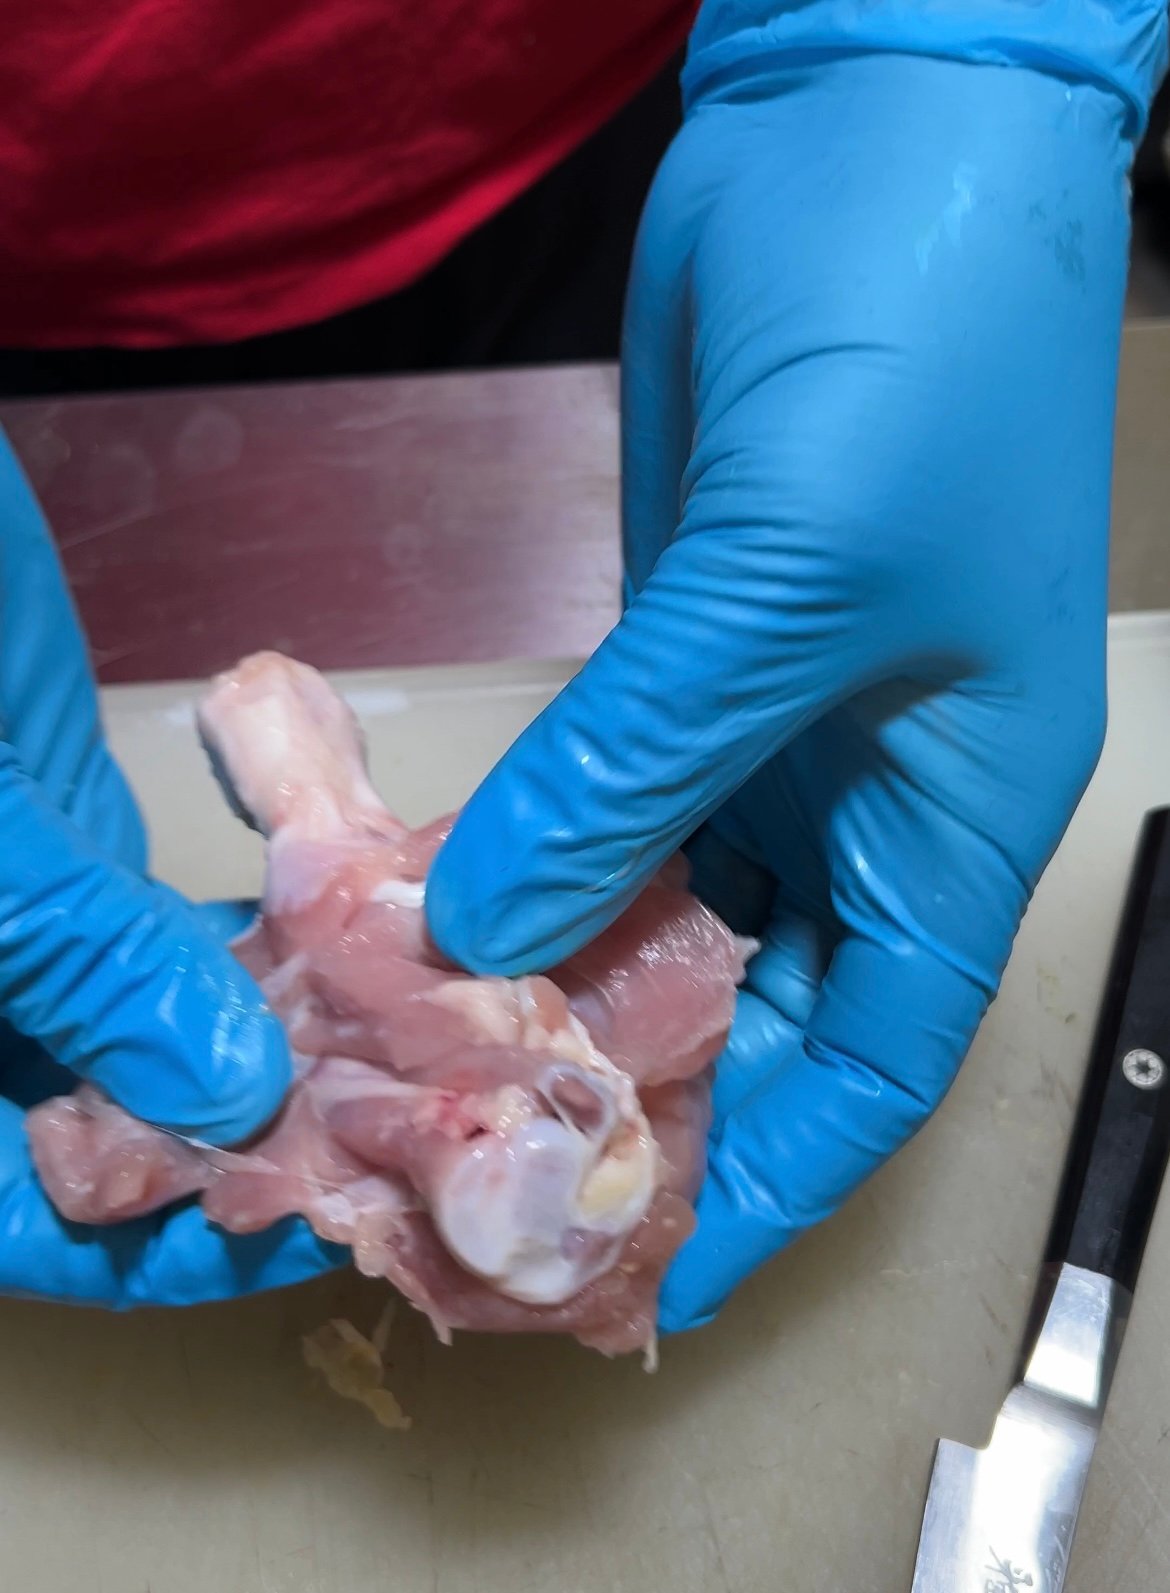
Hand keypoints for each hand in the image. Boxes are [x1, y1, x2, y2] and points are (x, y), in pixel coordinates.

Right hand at [0, 434, 341, 1304]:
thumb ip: (80, 962)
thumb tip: (232, 1091)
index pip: (24, 1214)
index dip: (148, 1246)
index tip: (297, 1227)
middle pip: (106, 1135)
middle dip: (238, 1144)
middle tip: (390, 1137)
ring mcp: (29, 938)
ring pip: (146, 1032)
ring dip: (262, 1040)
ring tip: (402, 1050)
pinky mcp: (71, 856)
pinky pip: (165, 931)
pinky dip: (249, 938)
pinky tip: (351, 935)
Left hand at [427, 39, 1156, 1327]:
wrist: (873, 140)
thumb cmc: (916, 366)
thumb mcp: (792, 590)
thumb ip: (641, 765)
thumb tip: (485, 922)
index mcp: (957, 819)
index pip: (870, 1057)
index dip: (770, 1176)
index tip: (653, 1271)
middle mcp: (867, 799)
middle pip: (759, 1001)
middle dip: (647, 1094)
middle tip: (503, 1182)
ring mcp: (768, 726)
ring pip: (670, 904)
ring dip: (570, 979)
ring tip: (446, 1073)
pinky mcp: (680, 657)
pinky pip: (609, 798)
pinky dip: (540, 859)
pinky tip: (447, 914)